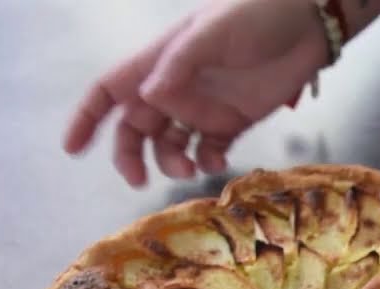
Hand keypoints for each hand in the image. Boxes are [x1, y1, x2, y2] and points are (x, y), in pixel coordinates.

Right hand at [63, 0, 327, 186]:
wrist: (307, 24)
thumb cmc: (256, 15)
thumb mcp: (212, 32)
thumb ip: (180, 65)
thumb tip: (148, 98)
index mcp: (159, 61)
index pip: (110, 91)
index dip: (88, 118)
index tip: (73, 149)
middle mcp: (175, 88)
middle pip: (136, 128)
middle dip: (130, 156)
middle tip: (138, 180)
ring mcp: (204, 106)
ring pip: (171, 145)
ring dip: (172, 163)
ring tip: (191, 169)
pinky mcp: (233, 121)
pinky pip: (209, 151)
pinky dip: (208, 162)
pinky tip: (218, 162)